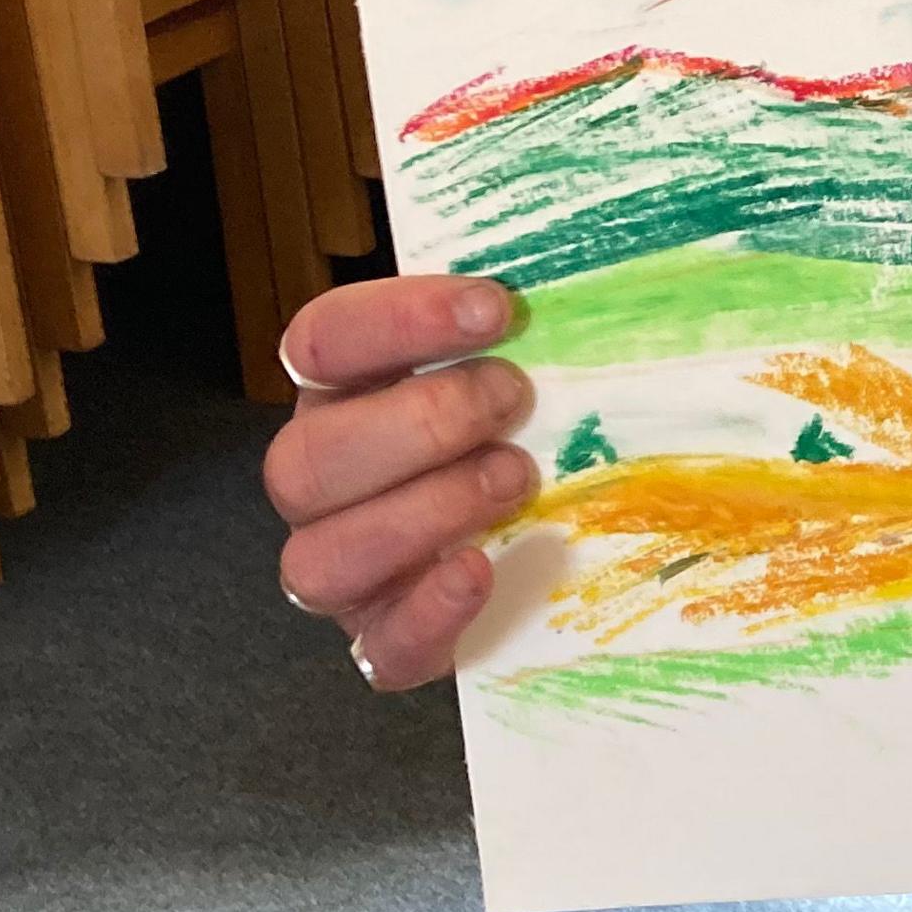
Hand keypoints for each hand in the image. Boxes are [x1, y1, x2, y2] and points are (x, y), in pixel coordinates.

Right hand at [263, 274, 537, 691]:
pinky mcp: (387, 640)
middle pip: (304, 460)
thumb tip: (607, 263)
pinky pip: (380, 649)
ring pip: (317, 559)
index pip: (322, 342)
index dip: (399, 320)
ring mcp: (344, 568)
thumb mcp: (529, 358)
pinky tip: (484, 571)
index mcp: (343, 394)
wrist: (544, 539)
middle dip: (418, 424)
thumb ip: (536, 320)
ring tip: (514, 477)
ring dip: (421, 513)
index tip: (497, 307)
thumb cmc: (529, 421)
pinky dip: (430, 613)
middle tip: (513, 397)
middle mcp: (323, 481)